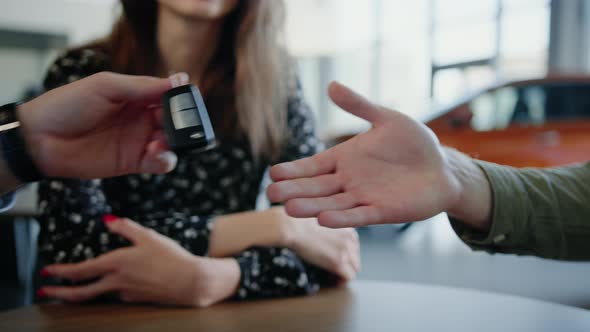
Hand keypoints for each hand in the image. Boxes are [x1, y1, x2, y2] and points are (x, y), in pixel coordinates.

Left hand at [17, 72, 188, 179]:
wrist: (41, 138)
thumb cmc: (68, 105)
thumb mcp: (106, 86)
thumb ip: (143, 86)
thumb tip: (178, 80)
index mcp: (136, 96)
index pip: (168, 95)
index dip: (180, 97)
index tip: (188, 98)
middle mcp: (141, 118)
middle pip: (174, 121)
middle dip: (181, 123)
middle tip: (177, 124)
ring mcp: (138, 141)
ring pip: (171, 143)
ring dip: (174, 143)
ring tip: (160, 142)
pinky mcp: (133, 162)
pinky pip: (159, 163)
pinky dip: (165, 160)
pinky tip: (157, 154)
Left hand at [39, 217, 239, 306]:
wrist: (191, 281)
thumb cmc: (172, 257)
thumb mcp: (149, 236)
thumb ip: (126, 227)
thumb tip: (108, 219)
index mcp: (117, 263)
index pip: (81, 270)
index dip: (60, 272)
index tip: (46, 273)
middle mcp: (117, 281)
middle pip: (81, 292)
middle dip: (59, 294)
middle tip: (44, 292)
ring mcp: (126, 293)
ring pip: (99, 295)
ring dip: (83, 293)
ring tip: (71, 291)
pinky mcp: (136, 299)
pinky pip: (118, 294)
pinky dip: (111, 290)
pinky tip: (118, 283)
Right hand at [211, 207, 360, 280]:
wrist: (286, 226)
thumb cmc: (291, 220)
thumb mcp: (311, 217)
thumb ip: (319, 226)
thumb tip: (312, 235)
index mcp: (344, 223)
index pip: (352, 242)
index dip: (344, 251)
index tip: (332, 256)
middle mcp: (350, 235)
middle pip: (356, 255)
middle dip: (346, 263)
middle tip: (332, 270)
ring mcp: (345, 249)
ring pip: (354, 267)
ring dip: (343, 273)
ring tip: (330, 276)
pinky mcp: (338, 262)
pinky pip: (348, 277)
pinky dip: (341, 281)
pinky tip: (331, 281)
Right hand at [267, 82, 491, 229]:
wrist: (442, 168)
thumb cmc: (414, 143)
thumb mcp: (386, 119)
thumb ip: (359, 105)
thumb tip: (331, 84)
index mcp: (345, 159)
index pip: (313, 166)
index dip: (294, 170)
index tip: (273, 173)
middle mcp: (348, 181)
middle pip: (315, 188)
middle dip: (294, 191)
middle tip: (270, 194)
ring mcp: (363, 197)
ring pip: (331, 204)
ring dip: (311, 207)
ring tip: (289, 209)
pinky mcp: (382, 211)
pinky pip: (358, 216)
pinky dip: (341, 219)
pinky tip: (323, 220)